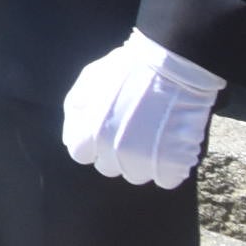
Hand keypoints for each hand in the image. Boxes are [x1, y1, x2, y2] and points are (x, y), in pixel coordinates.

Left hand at [62, 31, 224, 187]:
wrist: (172, 65)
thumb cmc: (127, 69)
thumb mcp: (88, 81)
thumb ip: (75, 112)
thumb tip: (71, 140)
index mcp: (90, 132)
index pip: (81, 154)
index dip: (91, 144)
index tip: (104, 132)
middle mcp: (114, 151)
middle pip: (109, 168)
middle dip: (116, 152)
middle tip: (132, 131)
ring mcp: (145, 160)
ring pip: (136, 175)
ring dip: (142, 161)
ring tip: (153, 137)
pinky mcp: (174, 164)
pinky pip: (167, 180)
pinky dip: (170, 168)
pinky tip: (171, 146)